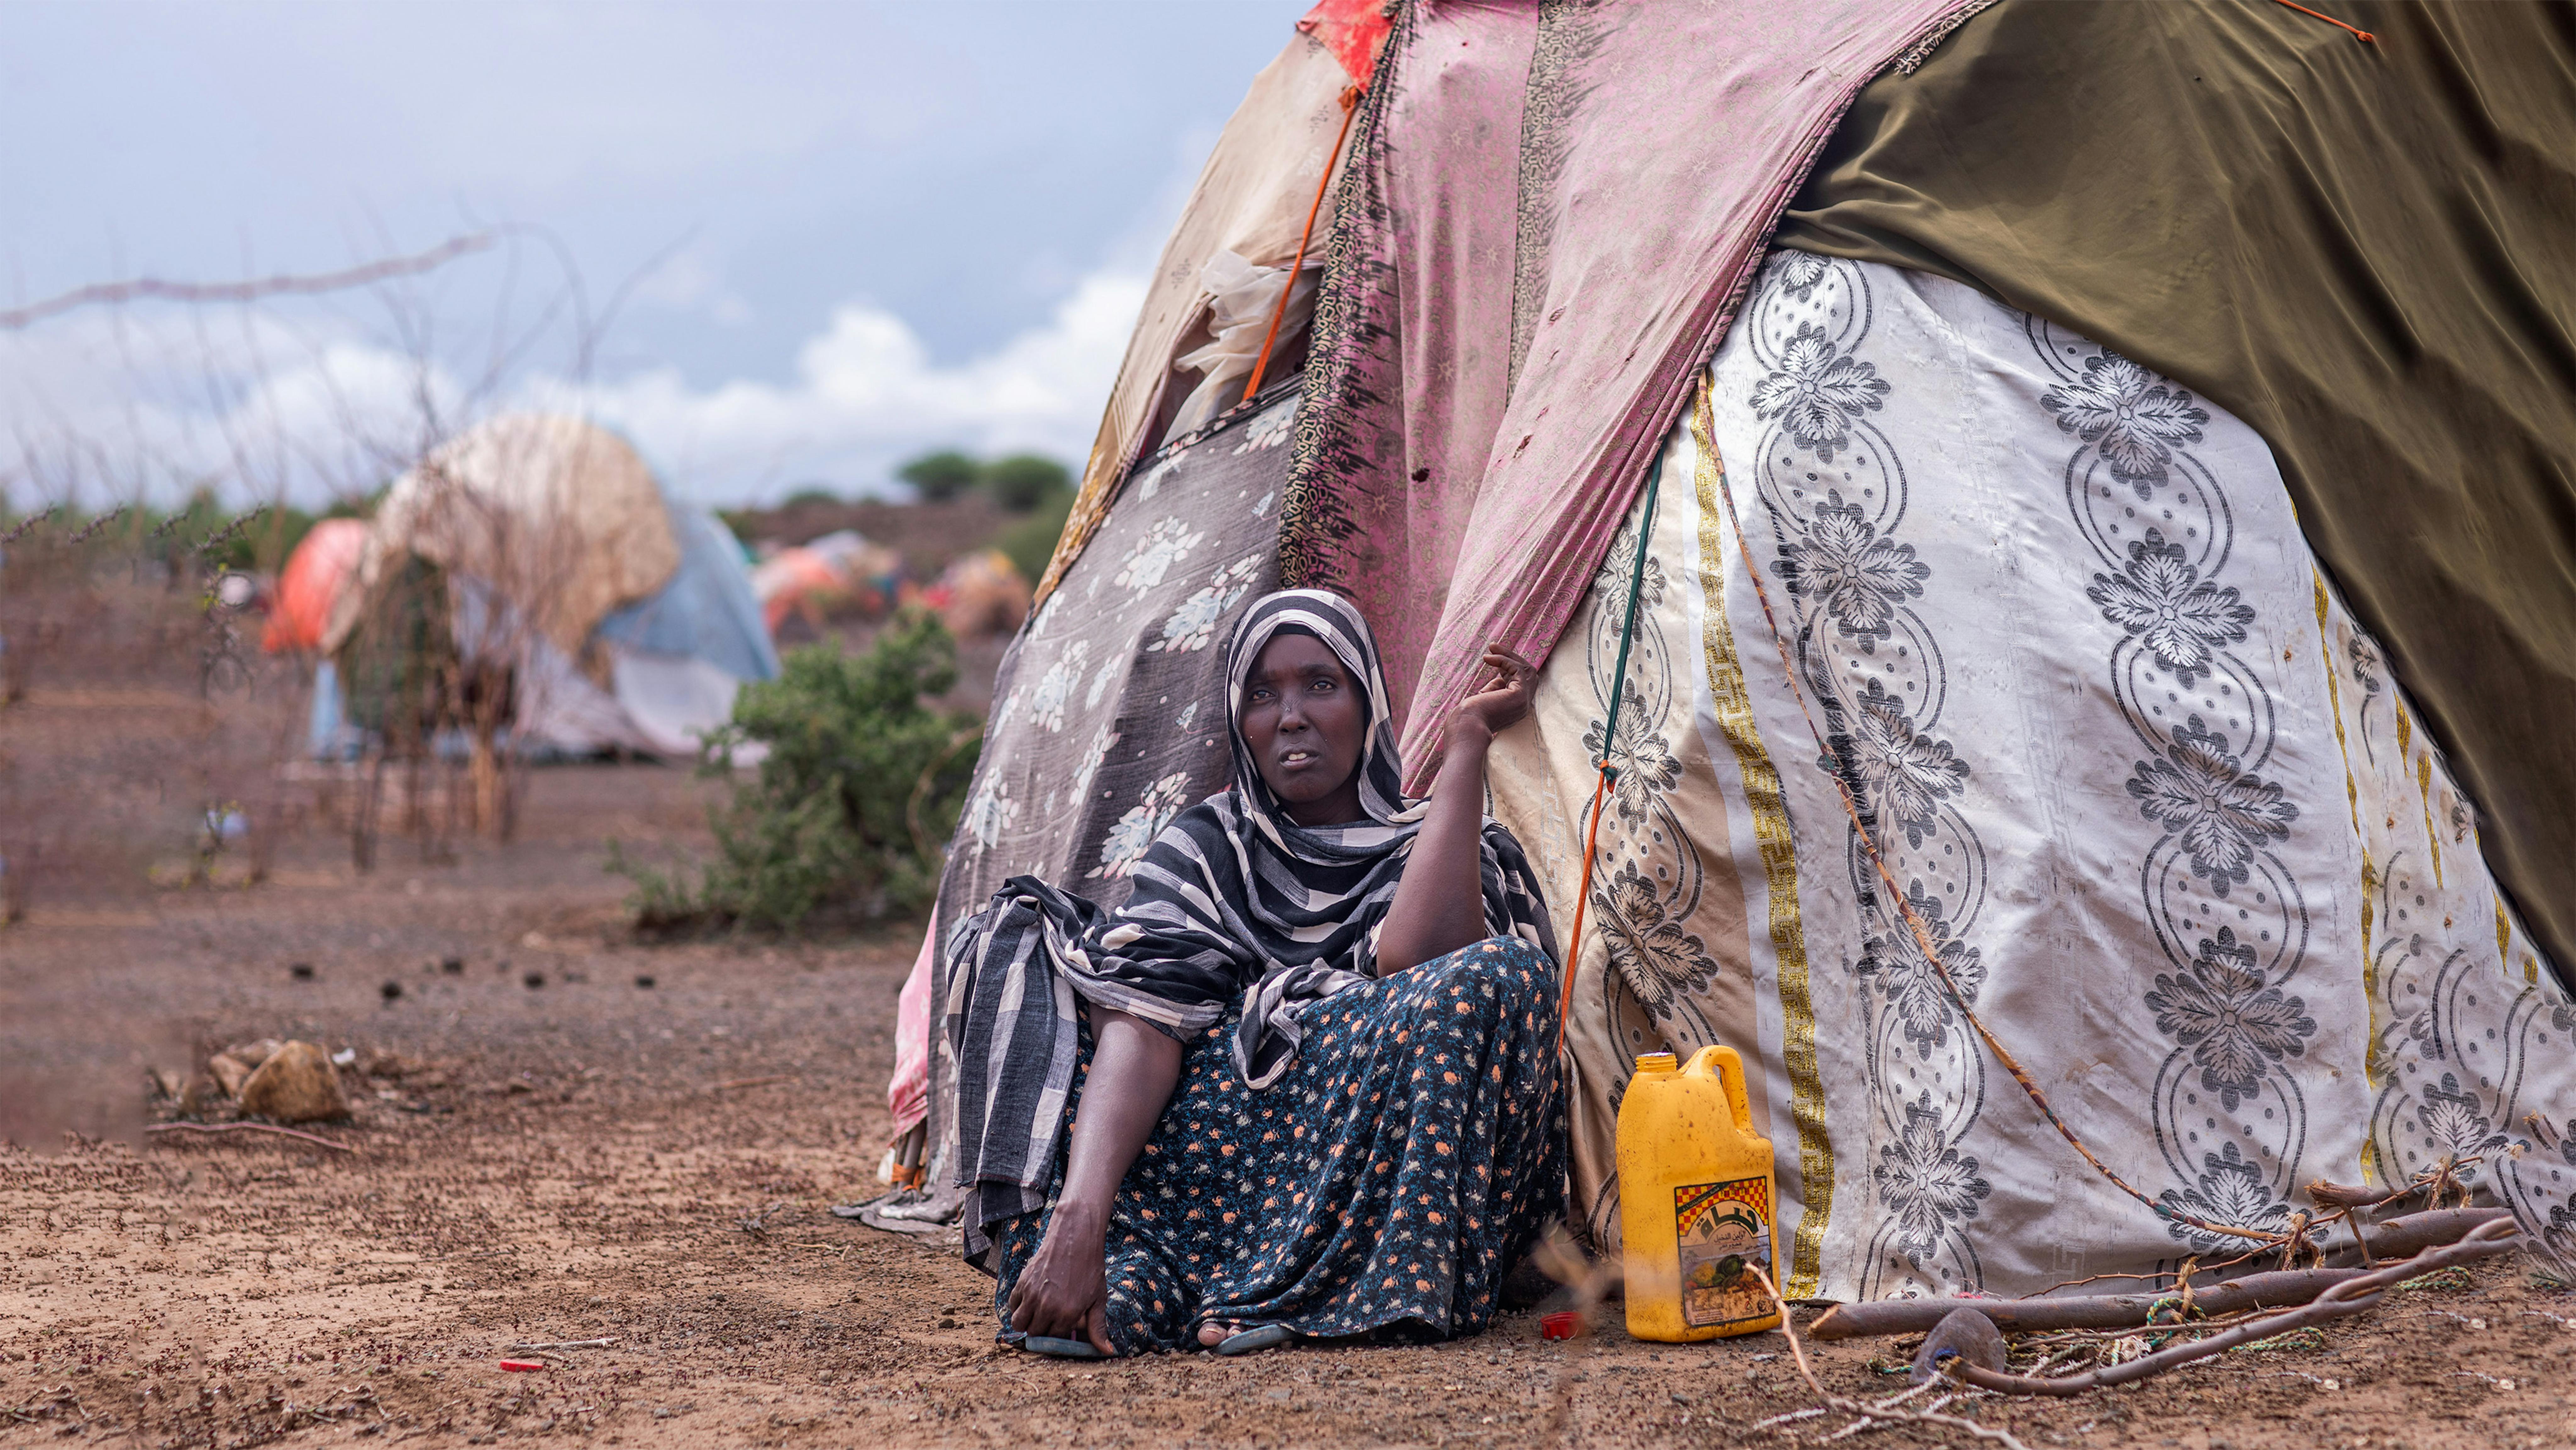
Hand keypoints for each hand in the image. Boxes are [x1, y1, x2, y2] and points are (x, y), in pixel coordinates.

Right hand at [1005, 1203, 1115, 1354]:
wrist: (1075, 1239)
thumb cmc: (1090, 1270)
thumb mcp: (1098, 1300)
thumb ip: (1098, 1327)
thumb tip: (1108, 1351)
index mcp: (1068, 1314)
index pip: (1054, 1339)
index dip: (1058, 1335)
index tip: (1061, 1328)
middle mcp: (1047, 1307)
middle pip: (1035, 1333)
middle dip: (1041, 1332)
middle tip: (1049, 1322)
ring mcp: (1032, 1295)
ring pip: (1018, 1324)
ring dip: (1026, 1323)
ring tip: (1037, 1316)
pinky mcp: (1022, 1282)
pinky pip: (1012, 1305)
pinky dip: (1018, 1307)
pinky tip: (1030, 1302)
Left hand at [1452, 643, 1538, 743]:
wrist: (1465, 728)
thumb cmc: (1469, 716)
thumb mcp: (1486, 698)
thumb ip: (1495, 689)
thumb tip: (1498, 678)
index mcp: (1516, 708)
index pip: (1521, 682)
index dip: (1508, 668)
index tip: (1491, 659)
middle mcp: (1523, 705)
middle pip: (1528, 674)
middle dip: (1512, 658)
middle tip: (1493, 647)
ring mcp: (1523, 701)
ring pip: (1526, 669)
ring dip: (1508, 655)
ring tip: (1491, 647)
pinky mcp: (1519, 695)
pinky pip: (1518, 669)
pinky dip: (1504, 660)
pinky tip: (1488, 659)